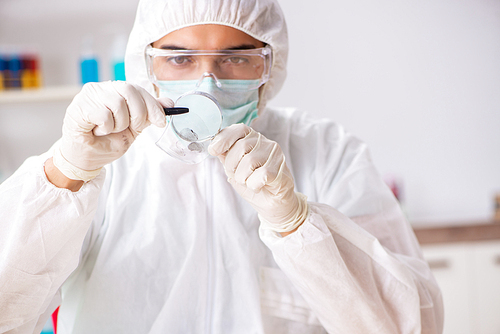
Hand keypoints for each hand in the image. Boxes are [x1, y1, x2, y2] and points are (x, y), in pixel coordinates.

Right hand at [53, 81, 171, 180]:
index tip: (161, 121)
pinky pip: (103, 115)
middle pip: (129, 90)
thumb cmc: (106, 143)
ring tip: (108, 131)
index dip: (153, 105)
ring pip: (117, 103)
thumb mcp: (133, 129)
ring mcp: (88, 95)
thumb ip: (148, 115)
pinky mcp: (79, 106)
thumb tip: (168, 103)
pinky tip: (97, 131)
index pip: (138, 89)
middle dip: (138, 114)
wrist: (86, 159)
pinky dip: (105, 128)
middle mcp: (102, 89)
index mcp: (115, 92)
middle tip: (131, 128)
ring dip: (118, 125)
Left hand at [208, 124, 307, 233]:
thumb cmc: (252, 182)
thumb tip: (214, 147)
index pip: (238, 129)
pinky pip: (260, 175)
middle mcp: (265, 142)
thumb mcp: (234, 168)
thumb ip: (225, 156)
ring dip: (243, 178)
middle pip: (241, 147)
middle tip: (238, 176)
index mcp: (252, 138)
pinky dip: (254, 185)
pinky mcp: (280, 168)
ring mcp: (274, 154)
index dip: (224, 139)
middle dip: (232, 166)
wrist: (272, 203)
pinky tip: (259, 186)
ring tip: (249, 182)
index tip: (213, 150)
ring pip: (249, 162)